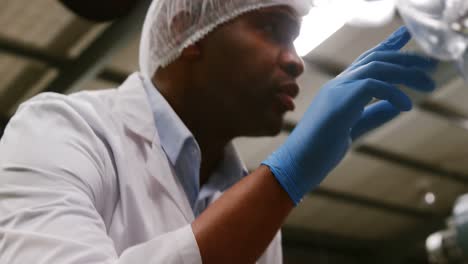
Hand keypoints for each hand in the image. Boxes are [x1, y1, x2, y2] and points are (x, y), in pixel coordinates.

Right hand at [262, 26, 437, 204]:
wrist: (298, 163)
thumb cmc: (320, 149)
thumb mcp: (355, 128)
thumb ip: (374, 114)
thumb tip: (397, 105)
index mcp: (340, 89)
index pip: (366, 62)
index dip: (388, 49)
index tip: (406, 41)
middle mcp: (338, 84)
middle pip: (374, 58)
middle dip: (405, 57)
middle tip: (430, 64)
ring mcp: (337, 90)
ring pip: (376, 67)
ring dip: (405, 73)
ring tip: (427, 85)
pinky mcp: (340, 101)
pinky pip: (372, 85)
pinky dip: (393, 93)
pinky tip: (405, 106)